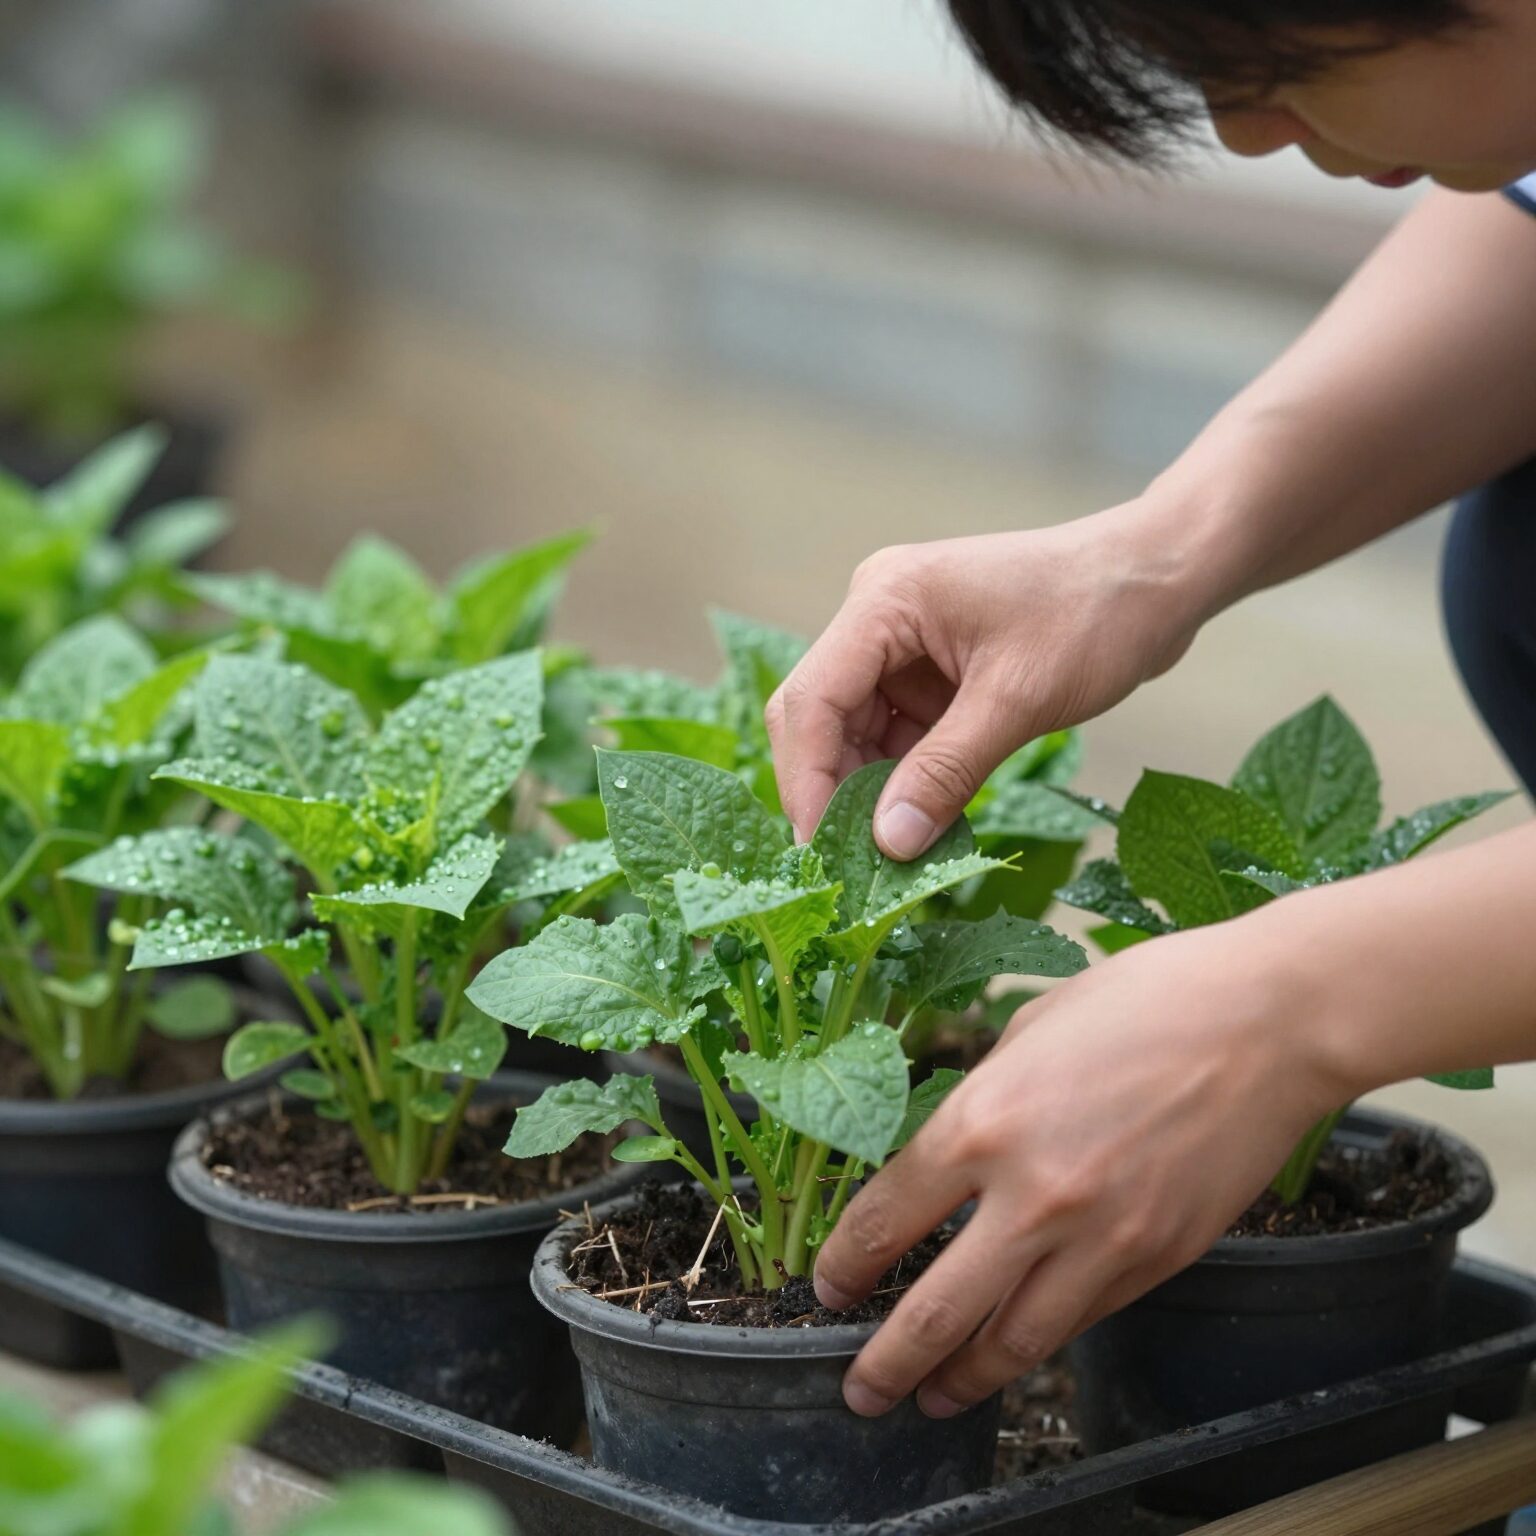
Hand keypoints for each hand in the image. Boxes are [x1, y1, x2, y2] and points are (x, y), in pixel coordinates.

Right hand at [766, 509, 1208, 852]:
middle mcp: (878, 615)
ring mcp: (902, 642)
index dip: (807, 780)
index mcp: (885, 601)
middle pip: (822, 716)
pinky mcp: (931, 668)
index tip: (821, 852)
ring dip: (870, 791)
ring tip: (892, 855)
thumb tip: (889, 844)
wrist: (1158, 576)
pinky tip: (921, 822)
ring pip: (855, 731)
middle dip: (832, 791)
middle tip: (850, 867)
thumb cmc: (1096, 616)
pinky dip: (905, 778)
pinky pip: (897, 733)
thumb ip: (946, 772)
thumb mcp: (1017, 701)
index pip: (811, 700)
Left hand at [812, 924, 1348, 1418]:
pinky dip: (1039, 1344)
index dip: (846, 1265)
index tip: (830, 1288)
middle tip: (859, 1390)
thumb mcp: (1029, 1028)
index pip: (885, 1217)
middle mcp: (1032, 1194)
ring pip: (1013, 1343)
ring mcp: (1101, 1239)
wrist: (1267, 1021)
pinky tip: (1016, 1350)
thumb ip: (981, 1098)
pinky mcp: (1158, 1260)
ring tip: (931, 1399)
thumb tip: (948, 1147)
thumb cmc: (1144, 1001)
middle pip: (935, 1310)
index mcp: (982, 1121)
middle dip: (887, 1363)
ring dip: (962, 1381)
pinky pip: (1081, 1320)